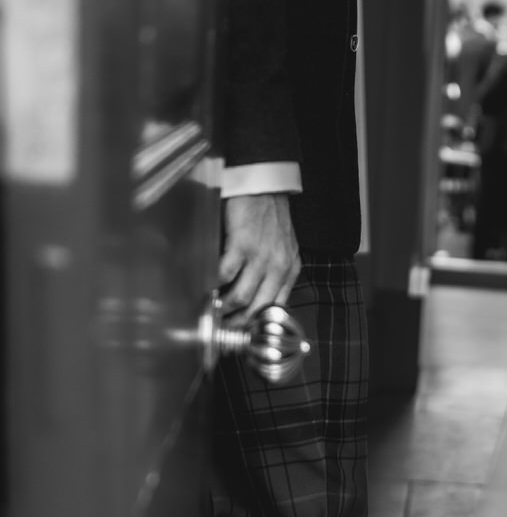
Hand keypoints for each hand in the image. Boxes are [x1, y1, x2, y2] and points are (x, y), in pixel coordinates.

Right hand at [218, 192, 301, 324]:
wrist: (264, 185)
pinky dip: (214, 285)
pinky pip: (226, 274)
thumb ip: (273, 272)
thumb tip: (254, 296)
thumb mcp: (283, 247)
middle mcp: (279, 267)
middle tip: (222, 327)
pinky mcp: (243, 244)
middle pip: (257, 309)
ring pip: (241, 297)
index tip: (243, 332)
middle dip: (237, 323)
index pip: (276, 308)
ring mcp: (262, 257)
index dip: (258, 325)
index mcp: (290, 269)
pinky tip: (207, 288)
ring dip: (224, 308)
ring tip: (212, 311)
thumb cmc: (269, 214)